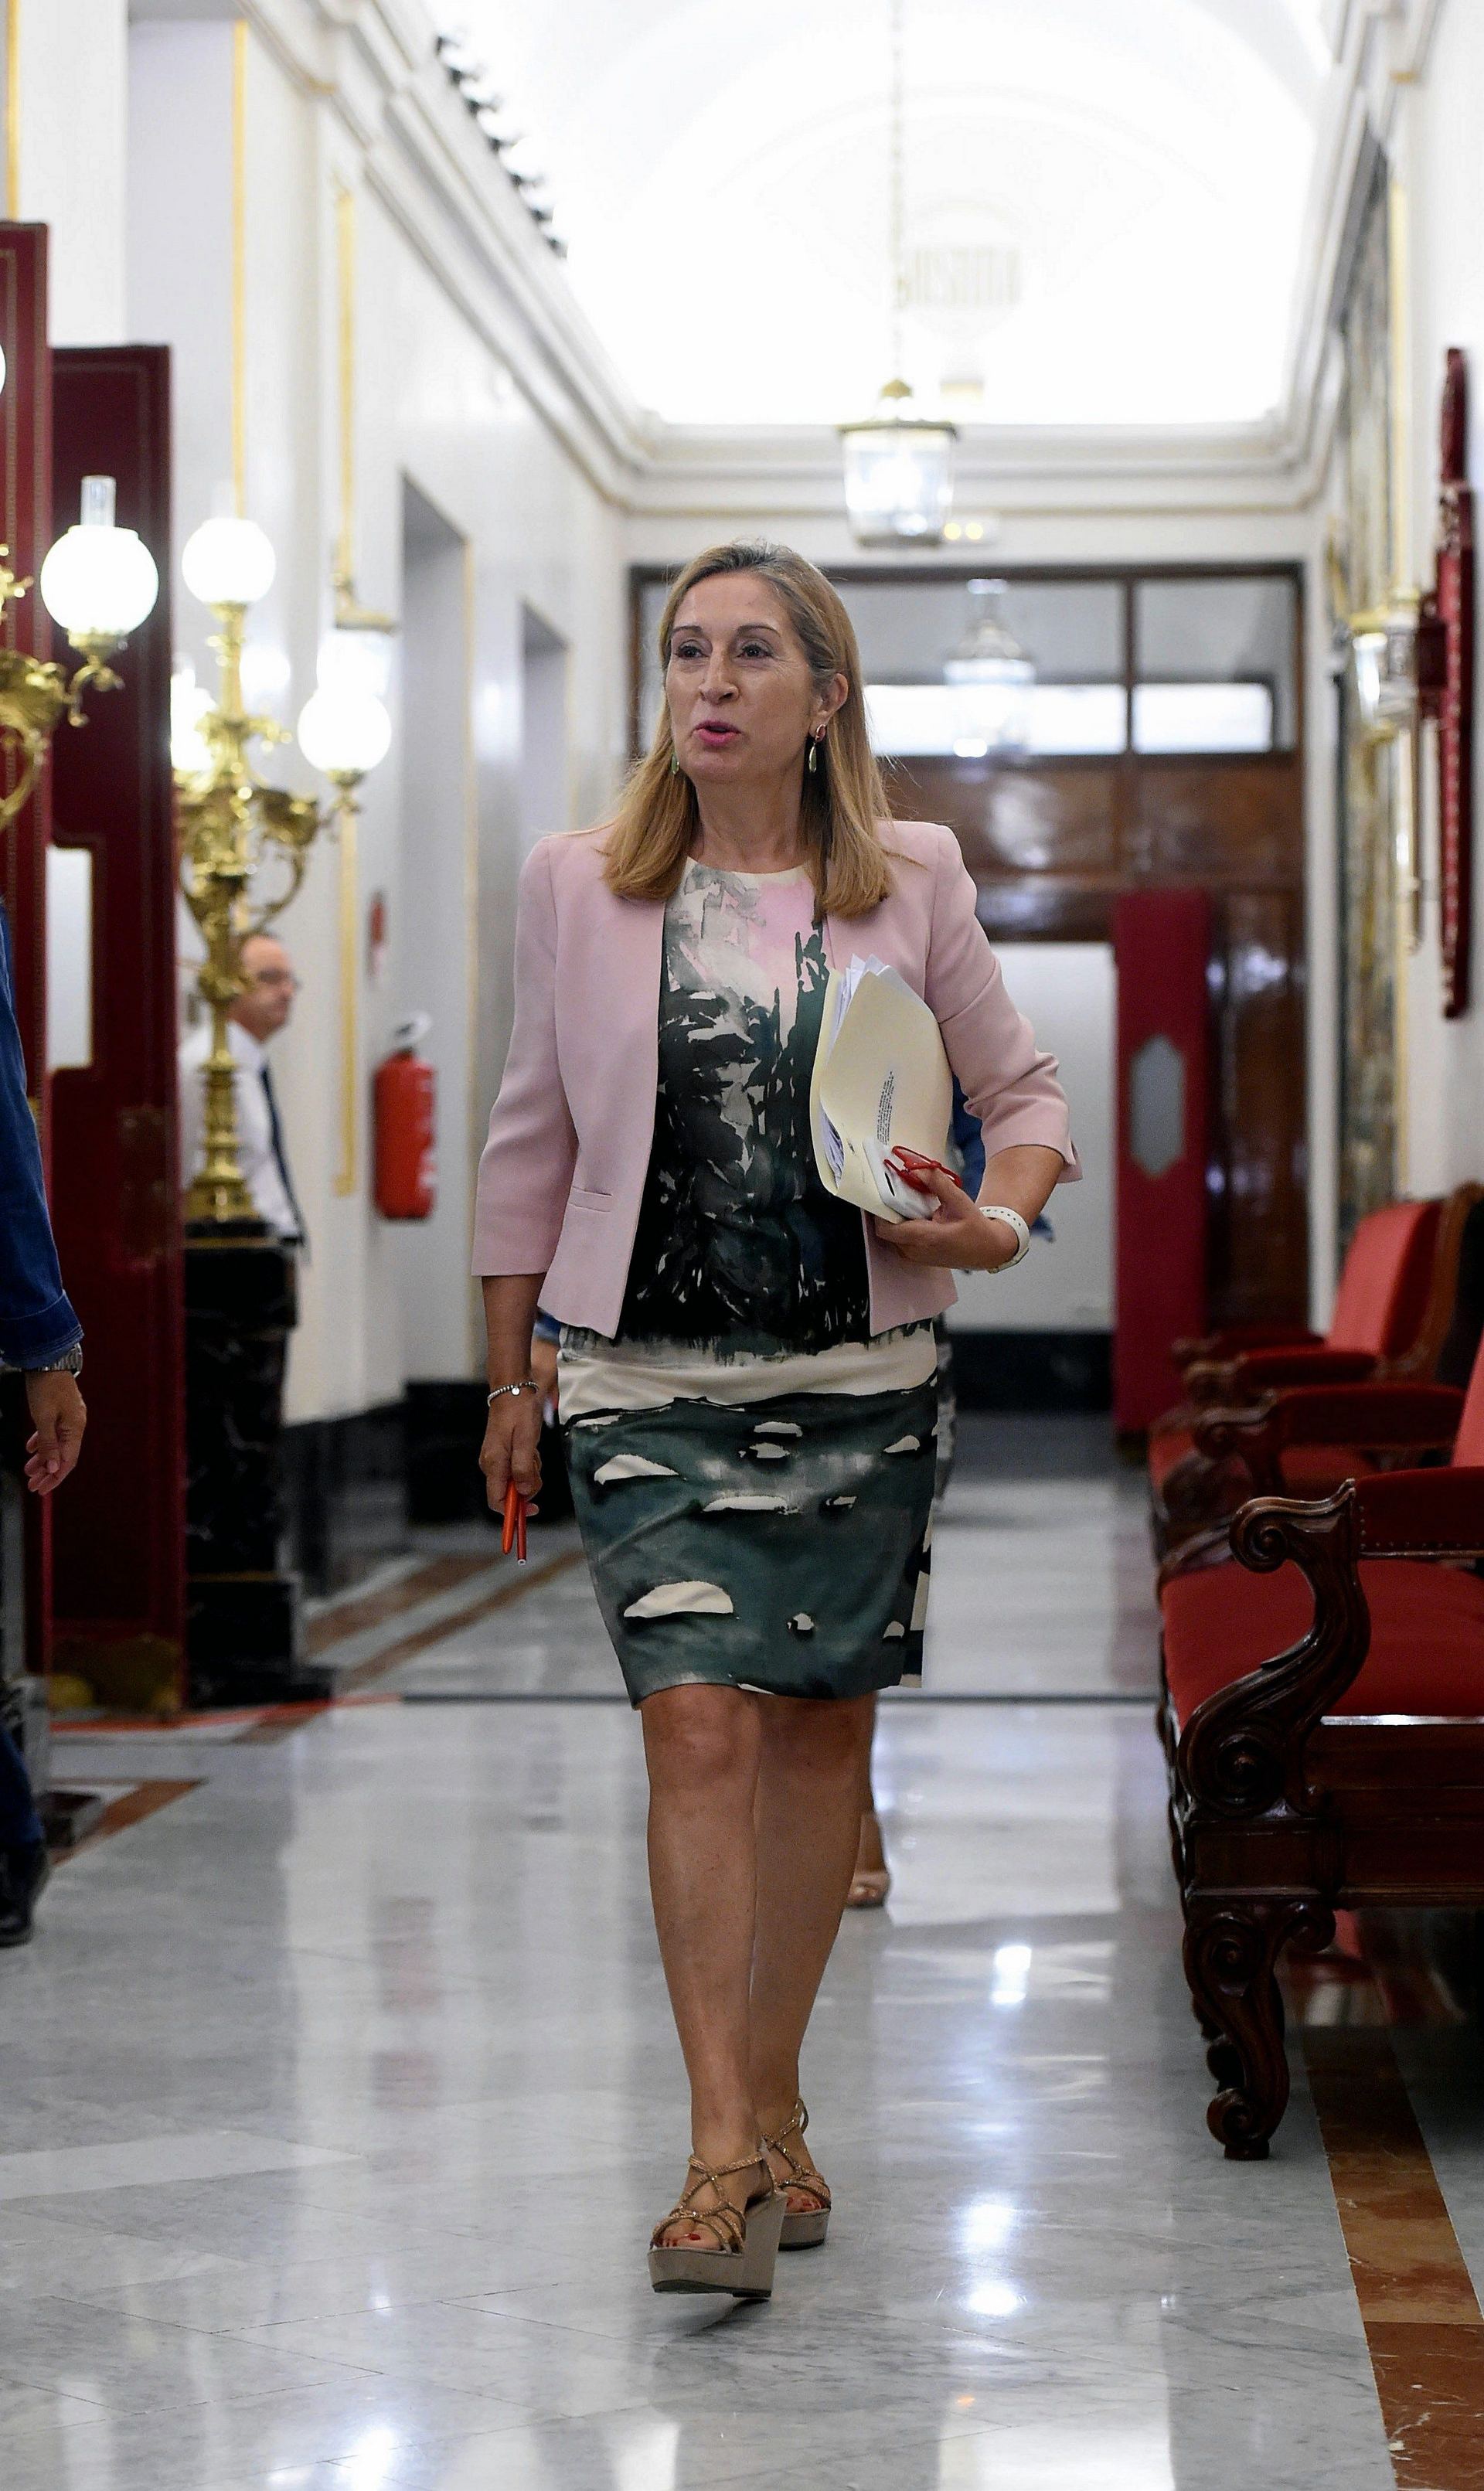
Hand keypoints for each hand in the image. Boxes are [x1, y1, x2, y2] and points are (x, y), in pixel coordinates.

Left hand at [24, 1370, 85, 1494]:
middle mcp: (76, 1426)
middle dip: (48, 1473)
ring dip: (43, 1459)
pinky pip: (54, 1433)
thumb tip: (53, 1469)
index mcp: (75, 1428)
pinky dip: (42, 1443)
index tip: (41, 1490)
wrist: (48, 1360)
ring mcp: (70, 1418)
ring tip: (28, 1470)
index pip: (67, 1461)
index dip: (55, 1478)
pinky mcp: (61, 1412)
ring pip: (57, 1445)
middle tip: (32, 1486)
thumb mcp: (43, 1417)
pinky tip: (31, 1449)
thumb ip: (48, 1444)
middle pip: (63, 1456)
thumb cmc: (46, 1387)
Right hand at [478, 1388, 542, 1515]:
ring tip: (533, 1451)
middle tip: (537, 1465)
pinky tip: (530, 1448)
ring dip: (530, 1471)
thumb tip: (523, 1493)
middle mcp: (491, 1465)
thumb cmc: (519, 1412)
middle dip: (527, 1485)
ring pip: (515, 1480)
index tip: (533, 1509)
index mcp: (494, 1464)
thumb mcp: (526, 1440)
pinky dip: (528, 1462)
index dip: (513, 1512)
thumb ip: (524, 1468)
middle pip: (509, 1492)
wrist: (513, 1388)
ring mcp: (495, 1459)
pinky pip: (517, 1468)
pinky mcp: (501, 1453)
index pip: (497, 1501)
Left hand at [872, 1166, 1021, 1272]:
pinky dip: (902, 1224)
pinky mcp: (915, 1256)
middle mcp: (914, 1251)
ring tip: (908, 1201)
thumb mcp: (959, 1201)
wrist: (987, 1250)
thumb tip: (917, 1168)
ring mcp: (913, 1256)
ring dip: (895, 1217)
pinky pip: (899, 1239)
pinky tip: (916, 1213)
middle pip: (885, 1228)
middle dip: (889, 1209)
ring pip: (891, 1234)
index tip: (883, 1191)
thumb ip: (936, 1183)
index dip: (879, 1210)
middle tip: (896, 1190)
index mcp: (924, 1238)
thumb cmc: (975, 1228)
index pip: (886, 1228)